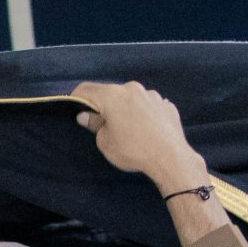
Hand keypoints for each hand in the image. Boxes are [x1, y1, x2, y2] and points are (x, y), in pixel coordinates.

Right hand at [72, 81, 208, 194]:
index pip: (86, 89)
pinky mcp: (166, 104)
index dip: (77, 99)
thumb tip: (86, 116)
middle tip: (104, 126)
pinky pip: (148, 106)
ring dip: (125, 109)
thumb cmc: (133, 150)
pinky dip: (143, 114)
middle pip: (110, 93)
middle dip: (104, 106)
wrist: (171, 157)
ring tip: (129, 130)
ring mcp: (152, 95)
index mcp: (113, 95)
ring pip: (131, 98)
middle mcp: (132, 88)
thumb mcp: (105, 142)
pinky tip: (146, 131)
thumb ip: (95, 124)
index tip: (76, 112)